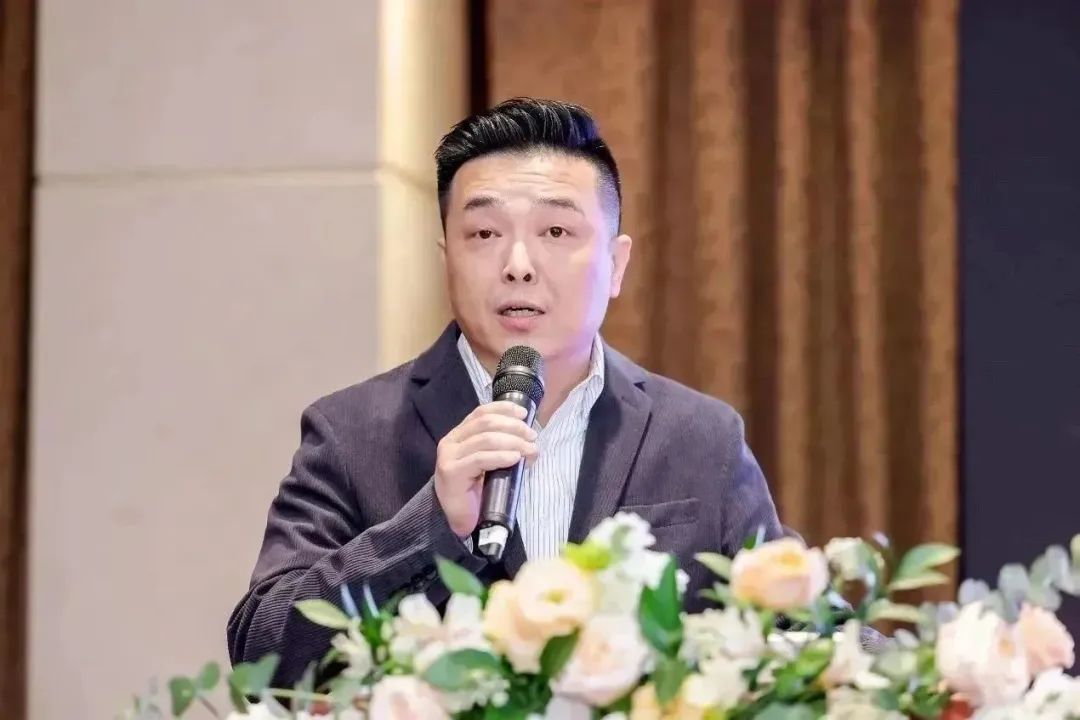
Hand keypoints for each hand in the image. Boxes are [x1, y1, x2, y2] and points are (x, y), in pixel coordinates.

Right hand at [434, 401, 538, 538]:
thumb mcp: (490, 462)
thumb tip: (529, 439)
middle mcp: (451, 441)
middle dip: (514, 427)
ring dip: (513, 442)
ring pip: (485, 439)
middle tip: (532, 437)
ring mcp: (449, 456)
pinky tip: (515, 458)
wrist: (459, 519)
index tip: (525, 414)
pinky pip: (481, 459)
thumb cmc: (476, 491)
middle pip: (486, 423)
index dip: (504, 409)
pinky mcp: (452, 472)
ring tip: (530, 450)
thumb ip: (501, 447)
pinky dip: (501, 456)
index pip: (481, 412)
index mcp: (459, 435)